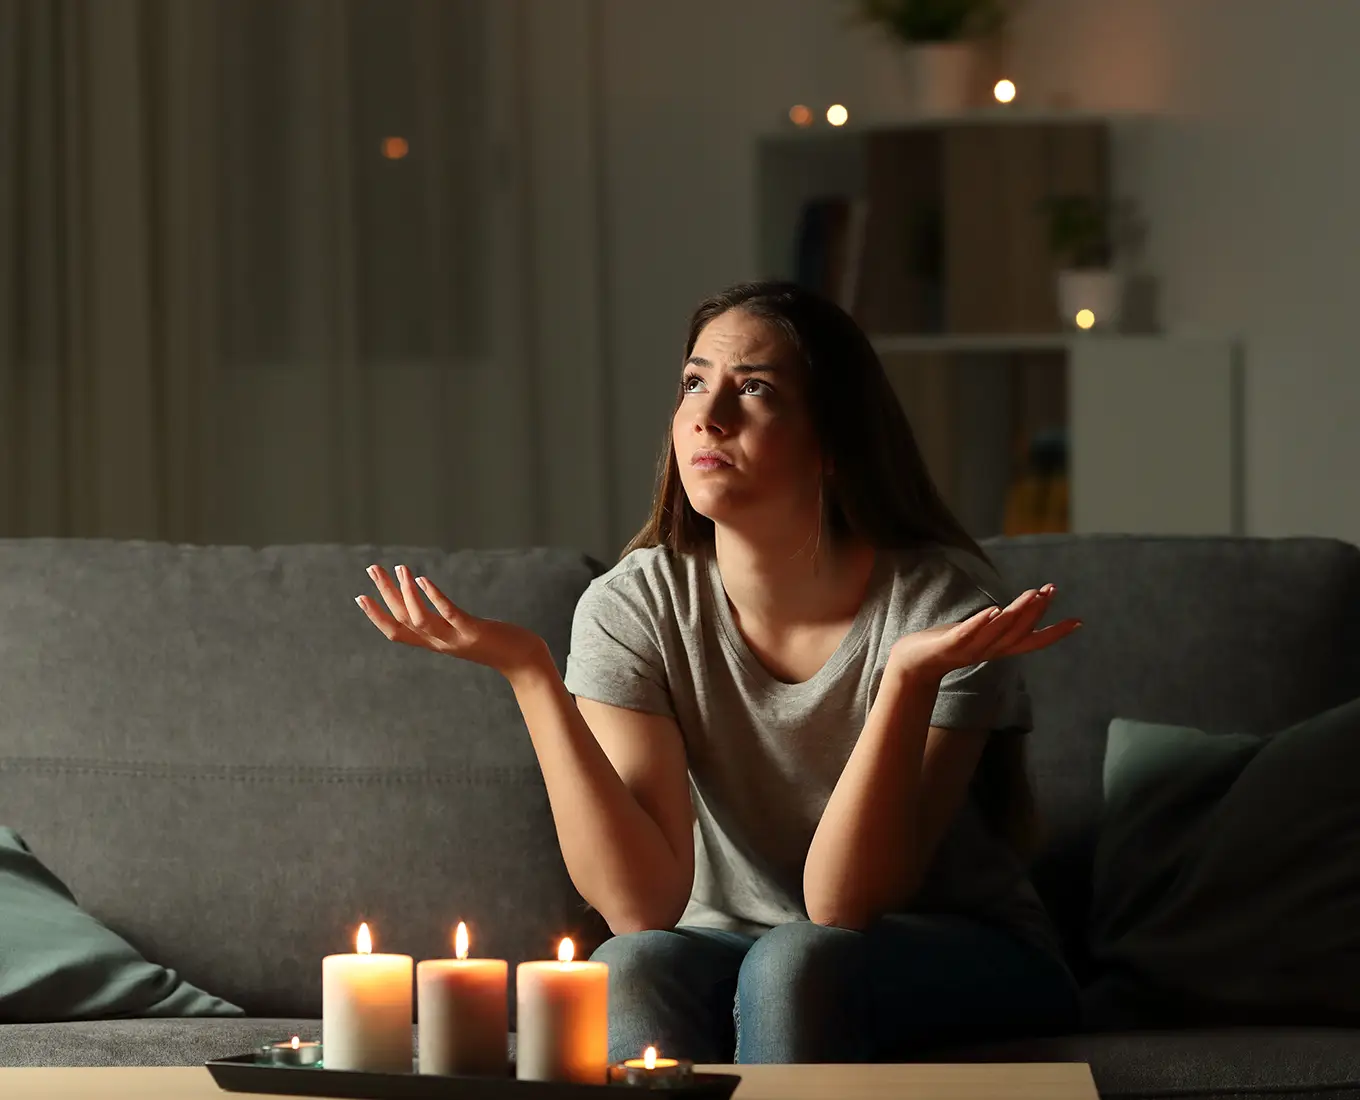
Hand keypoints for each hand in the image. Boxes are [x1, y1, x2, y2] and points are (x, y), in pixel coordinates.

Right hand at [355, 563, 546, 676]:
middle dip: (385, 594)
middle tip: (372, 568)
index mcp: (435, 643)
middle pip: (403, 620)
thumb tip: (436, 606)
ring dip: (406, 593)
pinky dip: (433, 597)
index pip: (396, 632)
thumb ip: (448, 624)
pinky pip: (449, 614)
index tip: (360, 596)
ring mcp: (456, 639)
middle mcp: (440, 643)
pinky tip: (423, 579)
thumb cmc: (497, 644)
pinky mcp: (474, 631)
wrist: (524, 661)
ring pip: (420, 619)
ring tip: (399, 568)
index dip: (376, 616)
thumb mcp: (465, 634)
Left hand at [887, 583, 1080, 682]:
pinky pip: (968, 634)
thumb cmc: (947, 646)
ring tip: (1031, 594)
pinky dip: (981, 623)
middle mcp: (988, 651)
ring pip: (998, 631)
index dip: (1054, 633)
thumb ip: (999, 627)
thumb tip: (1015, 612)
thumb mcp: (978, 636)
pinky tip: (993, 610)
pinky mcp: (948, 645)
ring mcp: (969, 649)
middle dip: (1036, 611)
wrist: (912, 664)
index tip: (1078, 621)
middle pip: (1018, 632)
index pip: (1032, 642)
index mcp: (998, 648)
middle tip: (1050, 591)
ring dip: (1016, 613)